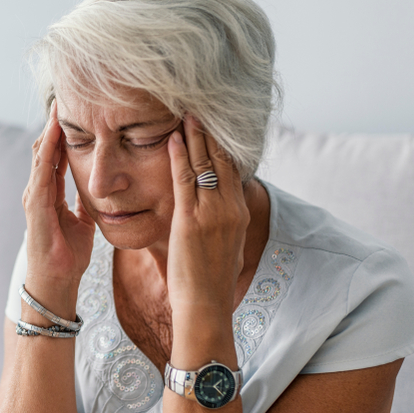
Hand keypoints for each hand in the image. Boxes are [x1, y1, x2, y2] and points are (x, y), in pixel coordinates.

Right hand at [22, 100, 95, 313]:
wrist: (56, 281)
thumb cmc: (67, 256)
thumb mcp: (81, 223)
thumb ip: (83, 205)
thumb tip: (94, 192)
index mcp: (49, 193)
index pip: (55, 155)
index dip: (64, 133)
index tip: (75, 111)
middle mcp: (37, 190)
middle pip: (45, 148)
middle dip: (54, 124)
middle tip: (66, 97)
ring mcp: (33, 195)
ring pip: (41, 154)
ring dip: (50, 130)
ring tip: (59, 107)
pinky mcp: (35, 204)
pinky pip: (42, 170)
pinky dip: (48, 150)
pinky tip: (55, 133)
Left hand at [165, 116, 249, 328]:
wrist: (206, 307)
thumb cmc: (210, 281)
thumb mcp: (227, 245)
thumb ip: (224, 222)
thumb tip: (221, 210)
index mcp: (239, 213)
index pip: (233, 168)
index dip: (223, 143)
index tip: (215, 122)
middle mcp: (230, 208)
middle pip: (222, 159)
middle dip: (211, 131)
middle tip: (200, 106)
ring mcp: (212, 213)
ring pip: (204, 164)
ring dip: (195, 135)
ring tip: (187, 112)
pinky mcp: (191, 220)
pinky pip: (185, 179)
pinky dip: (180, 155)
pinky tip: (174, 137)